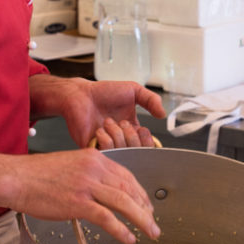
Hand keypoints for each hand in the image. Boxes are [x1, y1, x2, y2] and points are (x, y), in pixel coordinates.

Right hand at [14, 148, 159, 243]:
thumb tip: (103, 191)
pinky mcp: (78, 203)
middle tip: (153, 221)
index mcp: (94, 158)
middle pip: (129, 188)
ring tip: (151, 232)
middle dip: (145, 206)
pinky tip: (129, 238)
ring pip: (124, 202)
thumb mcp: (70, 165)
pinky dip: (121, 229)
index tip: (146, 204)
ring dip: (141, 219)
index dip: (139, 191)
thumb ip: (89, 174)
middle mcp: (94, 169)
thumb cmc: (38, 174)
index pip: (126, 174)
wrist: (18, 178)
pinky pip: (106, 217)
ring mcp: (87, 185)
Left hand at [30, 74, 165, 146]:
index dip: (147, 141)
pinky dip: (105, 140)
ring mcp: (108, 145)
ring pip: (122, 152)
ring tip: (107, 122)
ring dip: (116, 134)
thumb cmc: (104, 92)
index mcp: (132, 129)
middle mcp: (121, 140)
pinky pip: (106, 153)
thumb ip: (151, 100)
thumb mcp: (133, 90)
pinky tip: (99, 129)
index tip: (142, 129)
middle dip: (131, 136)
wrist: (80, 94)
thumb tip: (163, 114)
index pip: (147, 146)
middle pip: (137, 152)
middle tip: (121, 122)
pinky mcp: (94, 149)